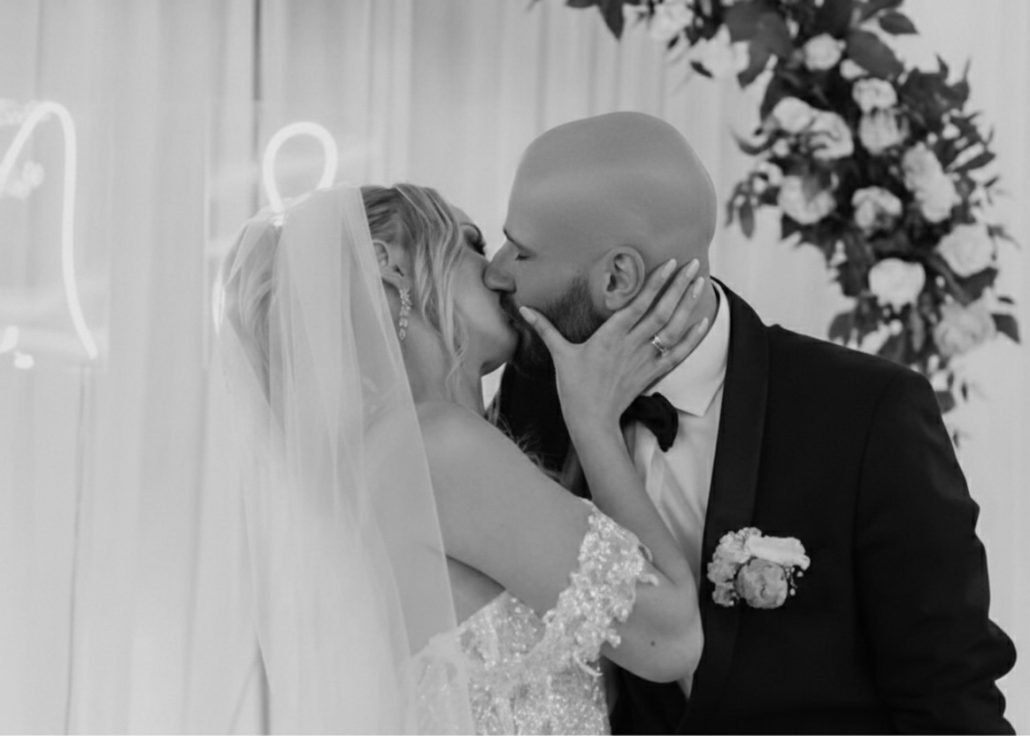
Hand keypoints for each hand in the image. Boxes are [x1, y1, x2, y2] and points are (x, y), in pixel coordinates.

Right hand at [519, 258, 709, 436]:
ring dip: (688, 305)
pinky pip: (678, 353)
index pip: (638, 303)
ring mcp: (645, 359)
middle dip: (679, 286)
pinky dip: (693, 337)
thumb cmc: (574, 387)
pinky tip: (704, 321)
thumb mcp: (559, 354)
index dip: (656, 282)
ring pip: (672, 328)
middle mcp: (631, 344)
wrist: (591, 420)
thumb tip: (523, 309)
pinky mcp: (653, 374)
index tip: (670, 263)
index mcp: (610, 336)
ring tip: (701, 283)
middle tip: (694, 265)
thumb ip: (544, 328)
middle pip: (661, 311)